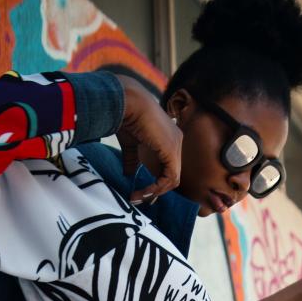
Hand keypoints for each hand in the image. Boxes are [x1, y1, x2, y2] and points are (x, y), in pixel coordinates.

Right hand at [115, 75, 182, 202]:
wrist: (126, 101)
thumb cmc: (125, 115)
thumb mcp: (130, 143)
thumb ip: (132, 159)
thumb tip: (128, 175)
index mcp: (168, 138)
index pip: (168, 166)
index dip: (156, 182)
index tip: (139, 192)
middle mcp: (176, 141)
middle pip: (172, 175)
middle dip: (156, 190)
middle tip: (138, 199)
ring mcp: (176, 146)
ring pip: (172, 179)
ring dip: (154, 192)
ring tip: (137, 197)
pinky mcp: (172, 151)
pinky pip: (170, 178)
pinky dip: (157, 188)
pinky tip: (144, 191)